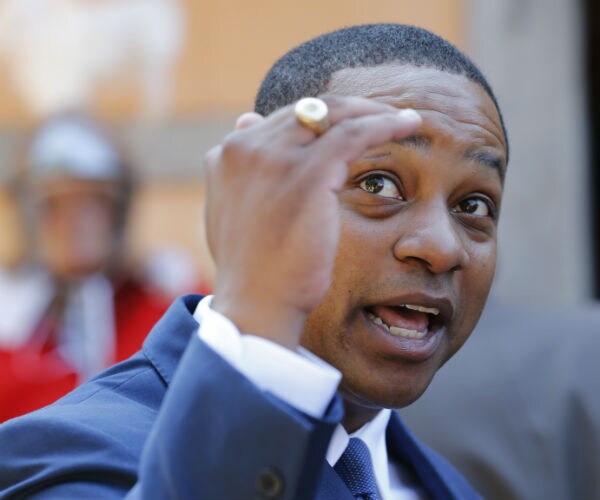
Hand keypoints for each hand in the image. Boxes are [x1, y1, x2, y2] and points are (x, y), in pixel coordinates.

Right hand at [205, 96, 420, 348]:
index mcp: (226, 154)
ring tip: (401, 117)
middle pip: (308, 112)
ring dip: (373, 112)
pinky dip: (386, 123)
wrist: (256, 304)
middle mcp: (245, 146)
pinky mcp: (309, 173)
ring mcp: (275, 157)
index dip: (319, 122)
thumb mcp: (232, 212)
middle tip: (380, 116)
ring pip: (334, 114)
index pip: (282, 122)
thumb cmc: (253, 270)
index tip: (346, 128)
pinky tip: (410, 123)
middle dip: (349, 111)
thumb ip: (241, 170)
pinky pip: (356, 133)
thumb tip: (245, 121)